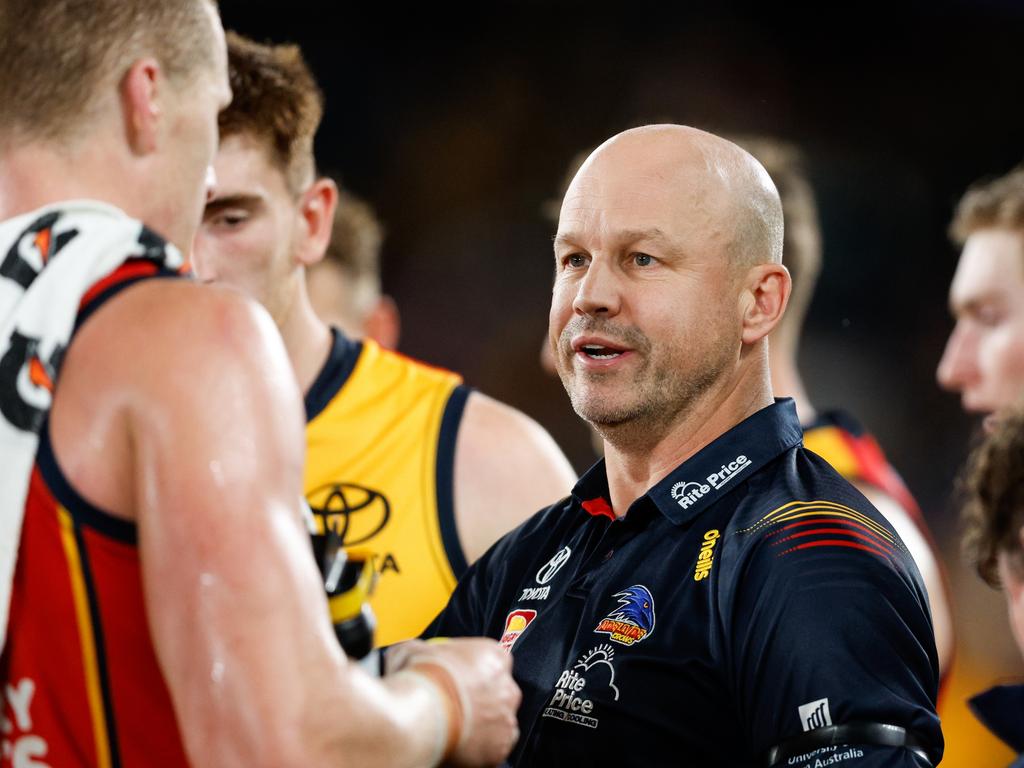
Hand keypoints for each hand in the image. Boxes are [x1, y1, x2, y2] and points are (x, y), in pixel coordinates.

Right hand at [400, 638, 520, 766]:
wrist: (417, 717)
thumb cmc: (418, 680)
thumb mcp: (411, 650)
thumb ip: (422, 650)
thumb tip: (412, 651)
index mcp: (493, 657)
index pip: (491, 659)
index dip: (470, 669)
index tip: (453, 676)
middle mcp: (507, 688)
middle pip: (498, 692)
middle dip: (479, 698)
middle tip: (452, 704)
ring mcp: (505, 720)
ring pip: (496, 722)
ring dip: (478, 724)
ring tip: (450, 726)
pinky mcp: (499, 750)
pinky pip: (491, 749)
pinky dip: (475, 748)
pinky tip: (455, 741)